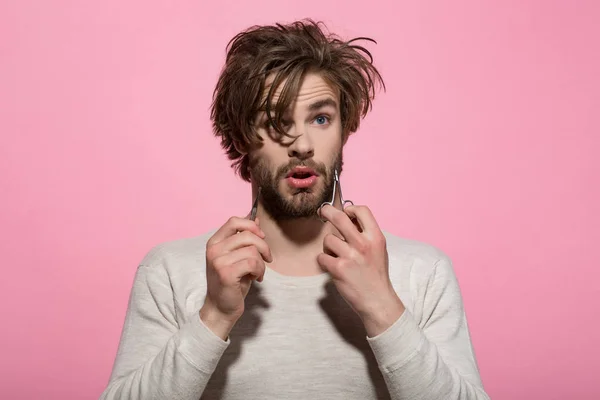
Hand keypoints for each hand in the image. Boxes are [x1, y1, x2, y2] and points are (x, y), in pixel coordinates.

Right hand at [200, 217, 272, 339]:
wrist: (221, 308)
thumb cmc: (231, 282)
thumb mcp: (238, 257)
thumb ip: (244, 238)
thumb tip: (256, 218)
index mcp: (215, 242)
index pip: (234, 221)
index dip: (251, 226)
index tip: (261, 237)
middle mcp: (214, 249)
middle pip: (247, 235)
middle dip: (264, 247)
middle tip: (267, 259)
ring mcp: (218, 261)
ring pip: (253, 250)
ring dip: (261, 263)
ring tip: (257, 272)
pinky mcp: (226, 273)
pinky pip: (253, 263)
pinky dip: (260, 270)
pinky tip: (256, 278)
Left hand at [317, 205, 404, 336]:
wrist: (377, 300)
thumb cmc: (376, 274)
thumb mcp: (378, 250)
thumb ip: (366, 234)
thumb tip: (349, 217)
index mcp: (376, 237)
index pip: (362, 210)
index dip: (350, 208)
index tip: (345, 212)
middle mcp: (363, 244)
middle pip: (339, 218)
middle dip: (327, 211)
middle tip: (323, 211)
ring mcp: (350, 256)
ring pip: (328, 239)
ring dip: (328, 246)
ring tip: (336, 255)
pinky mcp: (338, 268)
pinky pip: (322, 257)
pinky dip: (324, 261)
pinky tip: (332, 267)